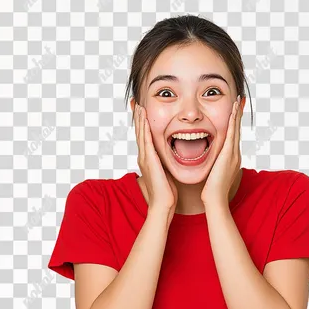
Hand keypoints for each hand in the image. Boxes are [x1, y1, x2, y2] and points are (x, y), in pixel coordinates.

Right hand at [134, 103, 177, 218]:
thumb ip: (165, 165)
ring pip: (141, 134)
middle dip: (138, 118)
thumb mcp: (165, 174)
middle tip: (137, 103)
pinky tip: (144, 118)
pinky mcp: (149, 161)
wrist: (162, 205)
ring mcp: (145, 159)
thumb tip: (170, 160)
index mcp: (148, 160)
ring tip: (139, 106)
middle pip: (140, 133)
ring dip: (140, 120)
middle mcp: (144, 157)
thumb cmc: (166, 193)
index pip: (144, 138)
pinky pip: (146, 141)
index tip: (143, 112)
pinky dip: (144, 129)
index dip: (143, 124)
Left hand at [200, 95, 242, 206]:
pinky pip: (232, 133)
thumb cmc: (211, 190)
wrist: (215, 199)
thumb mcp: (214, 174)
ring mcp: (233, 154)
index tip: (235, 111)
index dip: (234, 124)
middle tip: (241, 101)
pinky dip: (233, 121)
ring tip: (239, 101)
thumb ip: (213, 166)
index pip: (233, 137)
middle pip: (237, 130)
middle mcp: (235, 154)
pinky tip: (233, 110)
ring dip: (237, 114)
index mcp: (231, 158)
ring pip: (236, 129)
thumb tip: (210, 163)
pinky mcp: (229, 154)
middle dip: (238, 115)